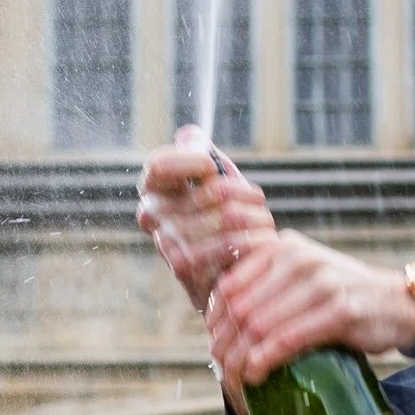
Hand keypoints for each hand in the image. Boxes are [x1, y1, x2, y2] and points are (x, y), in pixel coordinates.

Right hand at [138, 127, 276, 313]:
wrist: (229, 280)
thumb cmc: (223, 224)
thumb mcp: (215, 181)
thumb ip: (201, 155)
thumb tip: (190, 135)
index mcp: (153, 189)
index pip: (160, 165)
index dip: (194, 161)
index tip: (212, 167)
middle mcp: (152, 217)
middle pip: (214, 190)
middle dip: (246, 195)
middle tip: (256, 203)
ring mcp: (168, 245)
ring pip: (230, 217)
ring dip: (258, 219)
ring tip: (263, 225)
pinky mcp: (190, 271)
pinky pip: (236, 243)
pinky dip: (259, 240)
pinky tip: (263, 243)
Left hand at [206, 232, 414, 386]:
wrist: (399, 303)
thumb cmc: (343, 296)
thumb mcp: (303, 276)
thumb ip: (267, 285)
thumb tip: (220, 321)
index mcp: (283, 247)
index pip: (229, 285)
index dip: (214, 320)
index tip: (215, 345)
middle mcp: (298, 258)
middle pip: (240, 308)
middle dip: (225, 344)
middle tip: (222, 370)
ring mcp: (321, 282)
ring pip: (259, 325)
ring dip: (241, 358)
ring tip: (237, 378)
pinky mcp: (340, 310)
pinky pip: (288, 338)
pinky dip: (266, 360)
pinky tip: (257, 375)